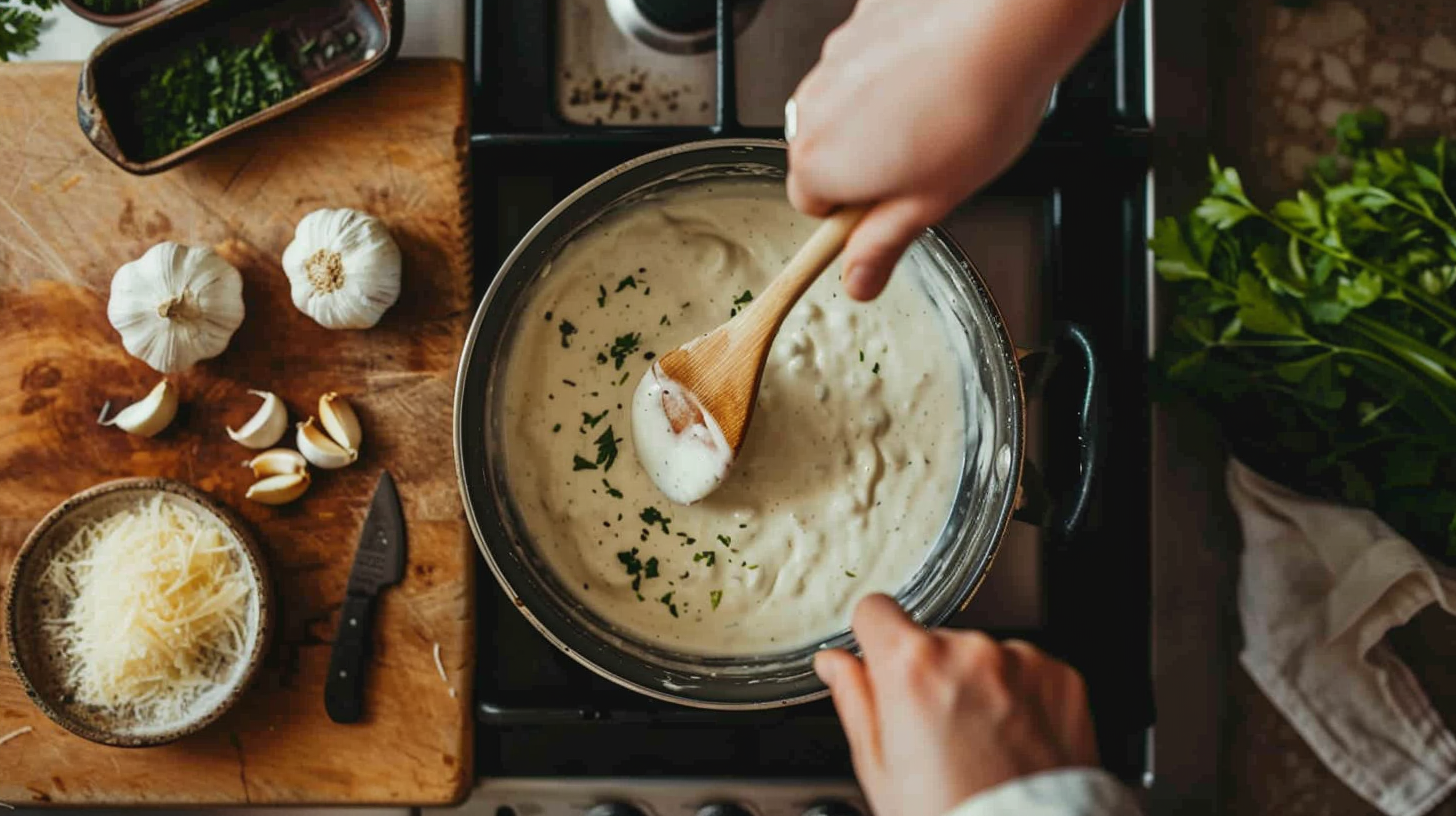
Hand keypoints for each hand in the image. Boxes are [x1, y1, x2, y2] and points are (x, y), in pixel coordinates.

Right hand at [787, 0, 1123, 299]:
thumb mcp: (932, 202)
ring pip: (846, 102)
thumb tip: (857, 281)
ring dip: (879, 113)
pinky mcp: (860, 18)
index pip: (813, 207)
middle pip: (825, 151)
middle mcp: (813, 107)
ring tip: (941, 114)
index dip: (856, 212)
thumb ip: (883, 244)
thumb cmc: (975, 108)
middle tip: (925, 164)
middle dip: (866, 160)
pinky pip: (867, 57)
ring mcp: (834, 57)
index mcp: (821, 163)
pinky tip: (940, 71)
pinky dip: (893, 67)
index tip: (890, 208)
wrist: (1007, 22)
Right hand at [815, 595, 1098, 815]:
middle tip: (939, 732)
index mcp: (912, 665)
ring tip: (983, 743)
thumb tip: (835, 663)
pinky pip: (1028, 671)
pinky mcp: (1063, 677)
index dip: (873, 639)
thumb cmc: (951, 815)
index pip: (875, 609)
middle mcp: (969, 650)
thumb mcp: (878, 768)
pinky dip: (1022, 697)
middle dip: (932, 674)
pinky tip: (1015, 741)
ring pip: (983, 656)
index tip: (881, 662)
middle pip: (934, 640)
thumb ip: (854, 699)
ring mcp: (1021, 661)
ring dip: (980, 684)